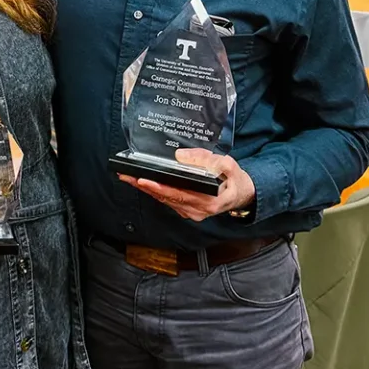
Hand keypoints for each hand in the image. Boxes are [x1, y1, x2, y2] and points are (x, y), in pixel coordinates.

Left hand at [119, 148, 254, 222]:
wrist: (241, 193)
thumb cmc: (234, 179)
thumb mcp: (227, 164)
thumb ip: (206, 159)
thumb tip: (180, 156)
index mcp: (209, 202)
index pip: (179, 194)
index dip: (160, 188)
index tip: (144, 180)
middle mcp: (198, 211)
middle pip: (167, 198)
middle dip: (145, 187)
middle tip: (126, 176)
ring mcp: (192, 212)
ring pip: (165, 200)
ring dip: (146, 189)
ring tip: (129, 178)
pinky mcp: (187, 210)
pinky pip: (168, 201)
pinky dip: (155, 192)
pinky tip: (144, 184)